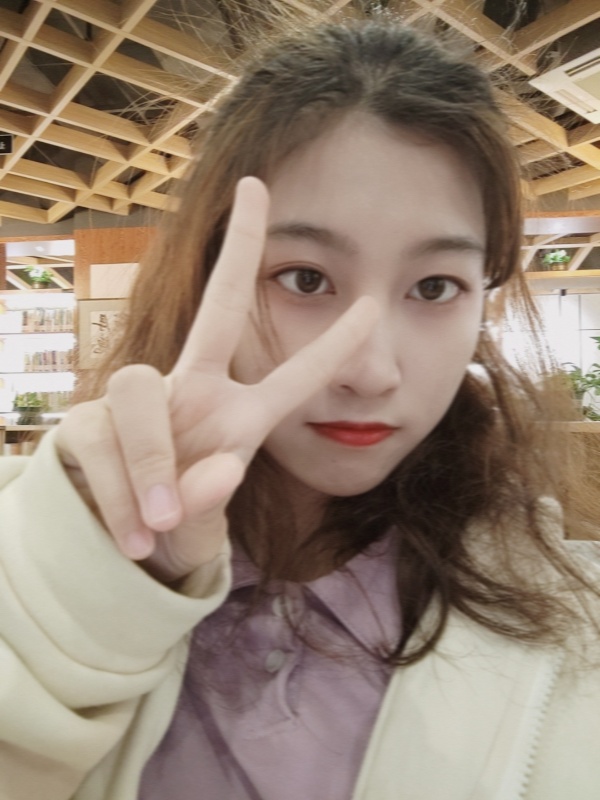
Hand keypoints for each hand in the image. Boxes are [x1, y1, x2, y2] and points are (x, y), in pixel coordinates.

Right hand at [55, 177, 377, 582]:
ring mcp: (136, 401)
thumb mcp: (202, 524)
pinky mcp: (86, 420)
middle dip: (239, 248)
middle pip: (216, 311)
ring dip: (151, 461)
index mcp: (235, 419)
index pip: (292, 375)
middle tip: (257, 190)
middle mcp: (192, 393)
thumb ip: (214, 500)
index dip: (332, 345)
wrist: (106, 549)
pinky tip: (131, 533)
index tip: (373, 302)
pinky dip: (117, 491)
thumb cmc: (170, 530)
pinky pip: (99, 436)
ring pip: (140, 390)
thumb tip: (219, 467)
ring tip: (160, 523)